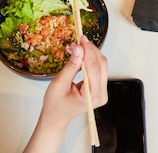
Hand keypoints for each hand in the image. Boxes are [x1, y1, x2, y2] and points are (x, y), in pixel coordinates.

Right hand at [24, 37, 107, 152]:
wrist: (56, 116)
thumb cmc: (55, 105)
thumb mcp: (59, 83)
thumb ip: (71, 66)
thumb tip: (78, 49)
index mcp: (92, 96)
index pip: (93, 68)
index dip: (88, 51)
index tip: (81, 40)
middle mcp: (101, 94)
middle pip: (101, 64)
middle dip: (90, 50)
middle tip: (78, 41)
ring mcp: (102, 91)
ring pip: (102, 65)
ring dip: (90, 53)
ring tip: (77, 47)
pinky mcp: (100, 87)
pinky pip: (99, 69)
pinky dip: (91, 59)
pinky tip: (82, 54)